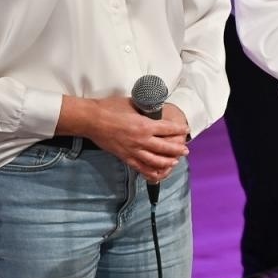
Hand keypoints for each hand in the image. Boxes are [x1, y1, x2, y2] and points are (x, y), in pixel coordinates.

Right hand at [62, 94, 188, 184]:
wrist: (92, 120)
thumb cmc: (110, 108)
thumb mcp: (133, 104)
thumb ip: (145, 110)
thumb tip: (154, 109)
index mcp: (145, 125)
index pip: (168, 129)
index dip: (179, 129)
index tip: (185, 129)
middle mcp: (141, 140)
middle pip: (165, 147)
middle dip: (178, 149)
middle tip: (185, 150)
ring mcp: (133, 150)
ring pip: (155, 160)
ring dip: (167, 162)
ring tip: (175, 162)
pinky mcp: (125, 157)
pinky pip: (140, 168)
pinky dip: (150, 172)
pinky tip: (157, 173)